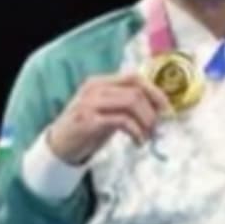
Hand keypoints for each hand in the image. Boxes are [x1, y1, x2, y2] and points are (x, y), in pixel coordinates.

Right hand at [46, 74, 170, 163]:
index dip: (154, 91)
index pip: (134, 78)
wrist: (58, 146)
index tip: (166, 108)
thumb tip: (158, 109)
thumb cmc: (86, 129)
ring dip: (146, 121)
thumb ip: (126, 104)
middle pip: (136, 91)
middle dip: (152, 111)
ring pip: (131, 102)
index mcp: (100, 82)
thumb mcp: (106, 110)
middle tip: (157, 128)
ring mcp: (90, 103)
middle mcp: (94, 89)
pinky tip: (138, 142)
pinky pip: (122, 121)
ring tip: (148, 136)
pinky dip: (137, 132)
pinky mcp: (89, 121)